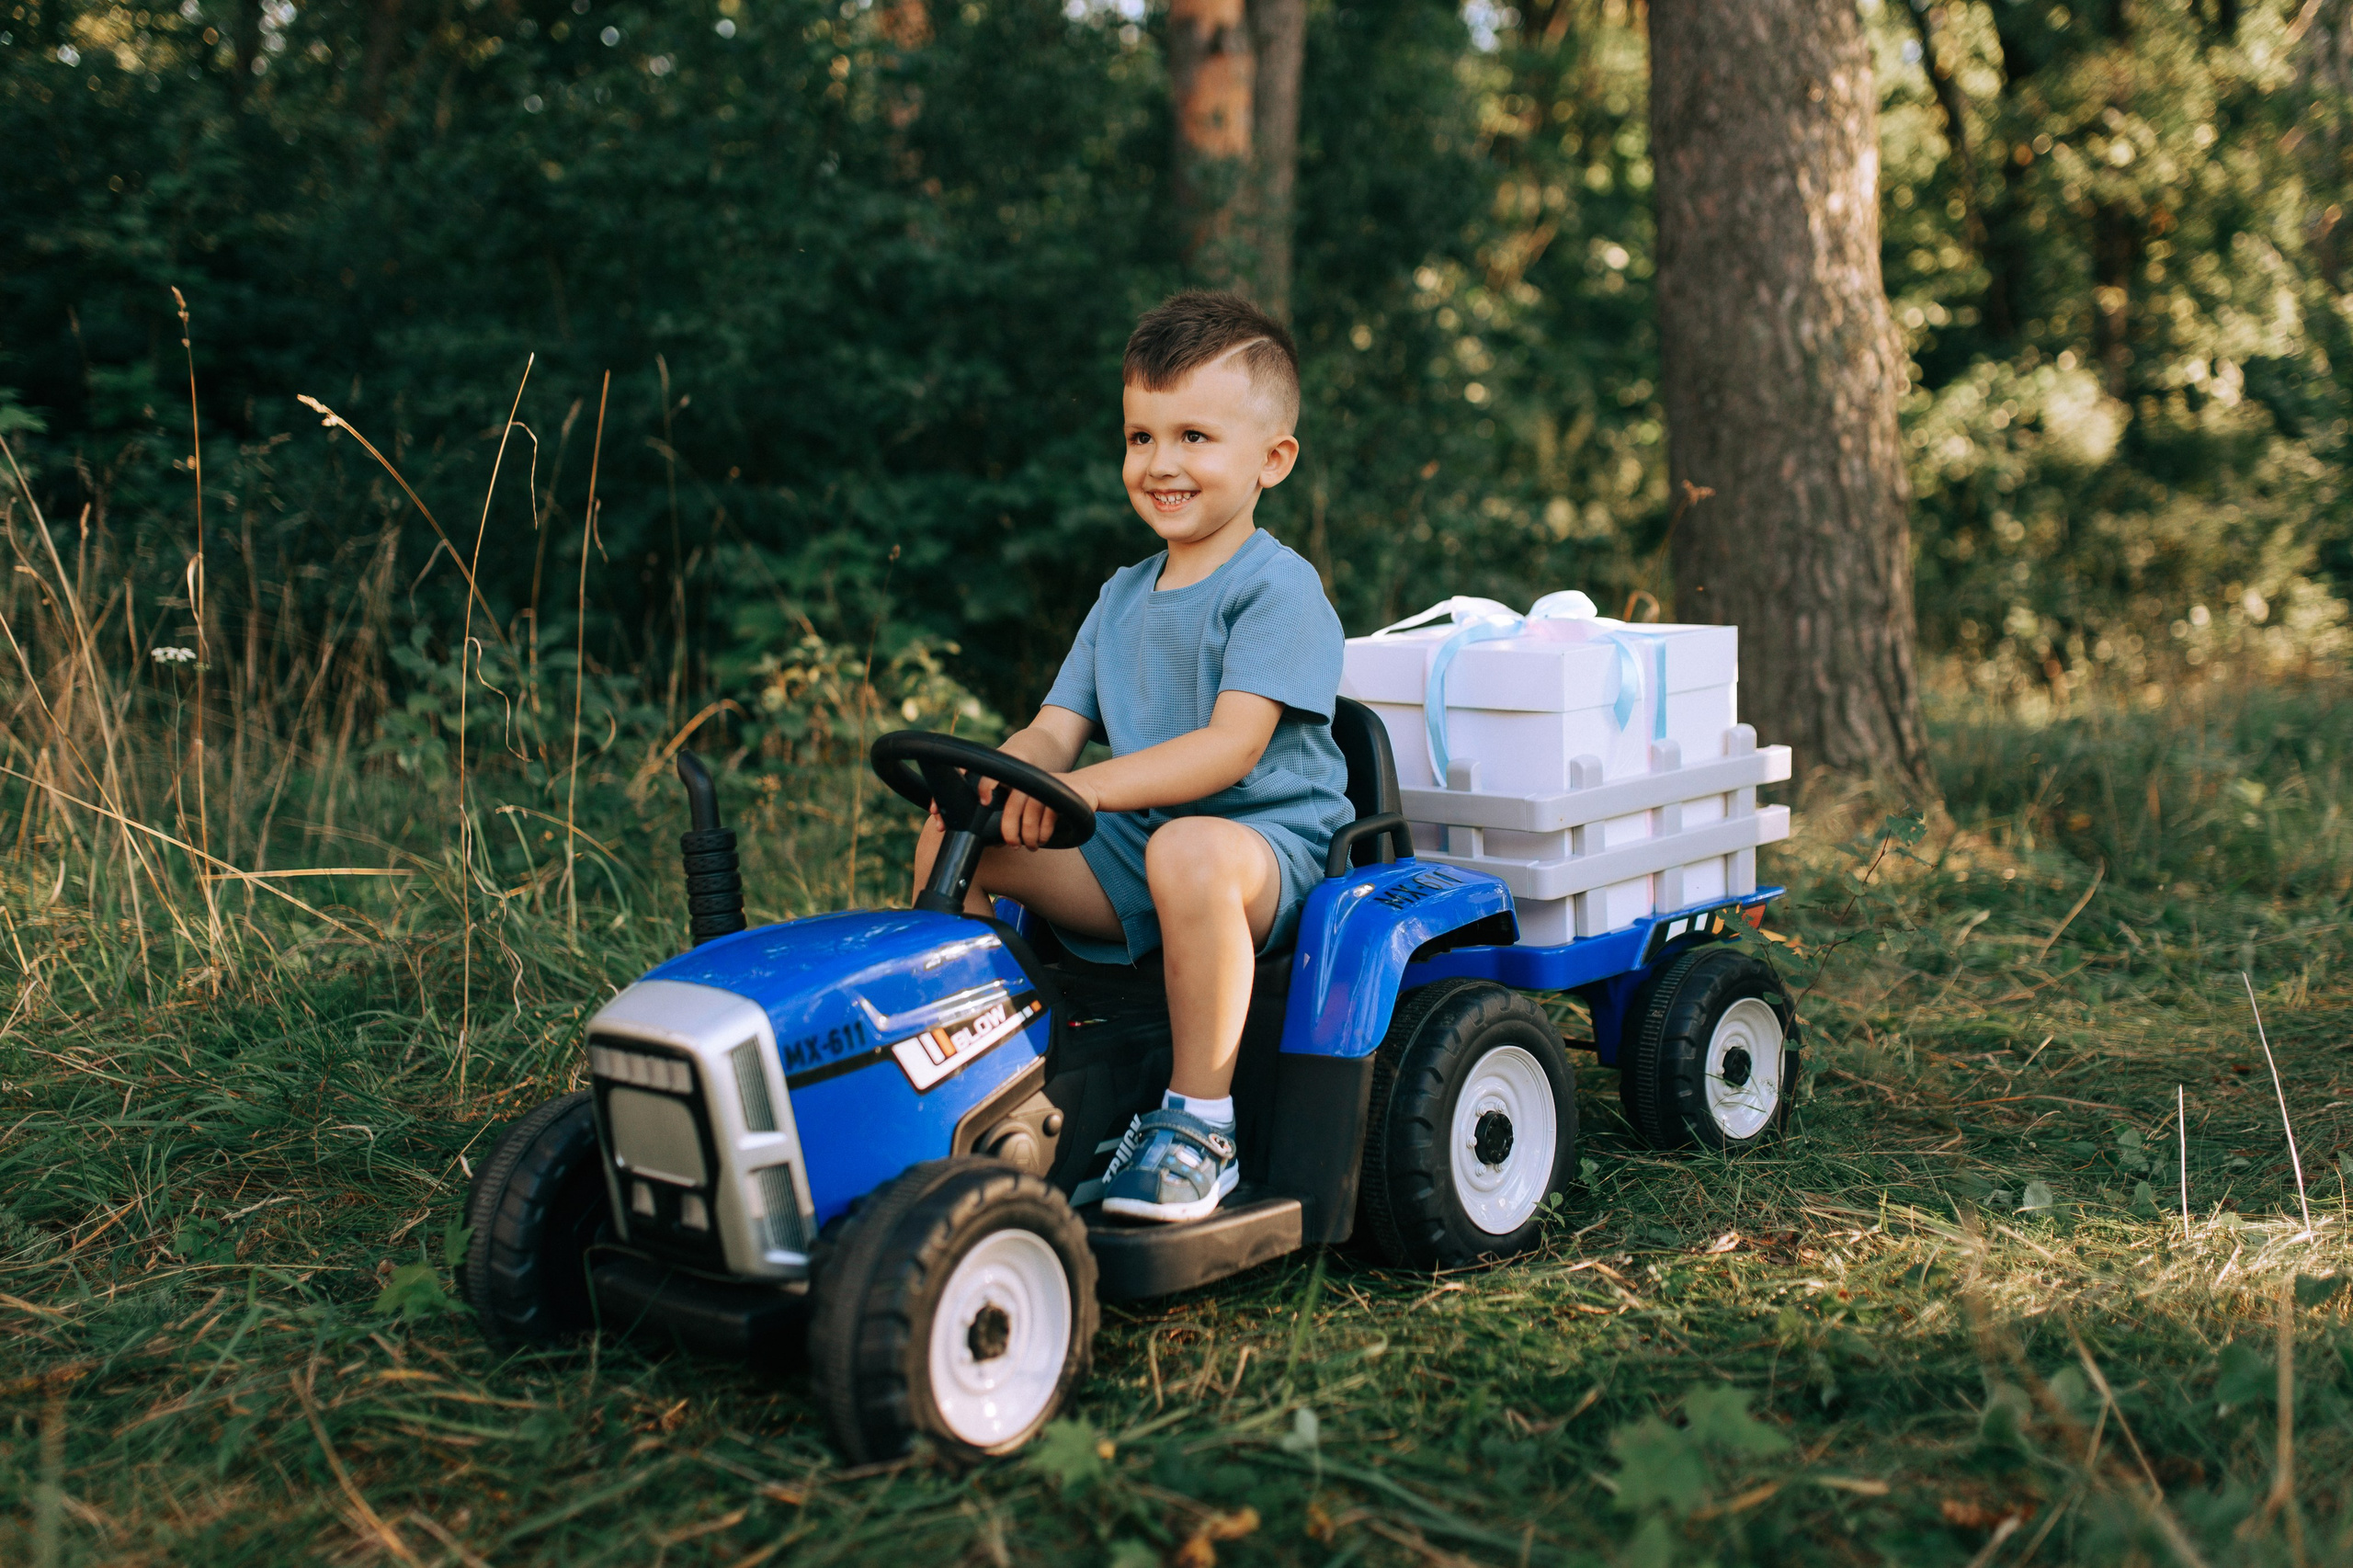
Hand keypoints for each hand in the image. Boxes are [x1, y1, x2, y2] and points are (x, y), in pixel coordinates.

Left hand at [982, 773, 1097, 850]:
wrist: (1086, 790)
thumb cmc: (1055, 804)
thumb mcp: (1033, 805)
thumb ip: (1017, 817)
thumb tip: (996, 843)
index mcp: (1019, 781)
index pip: (997, 778)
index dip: (986, 786)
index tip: (983, 802)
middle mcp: (1030, 780)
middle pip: (1013, 804)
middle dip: (1010, 830)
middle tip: (1013, 845)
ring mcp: (1046, 785)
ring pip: (1031, 813)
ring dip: (1030, 836)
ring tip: (1032, 846)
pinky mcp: (1061, 793)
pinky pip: (1048, 816)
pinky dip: (1044, 832)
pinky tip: (1044, 839)